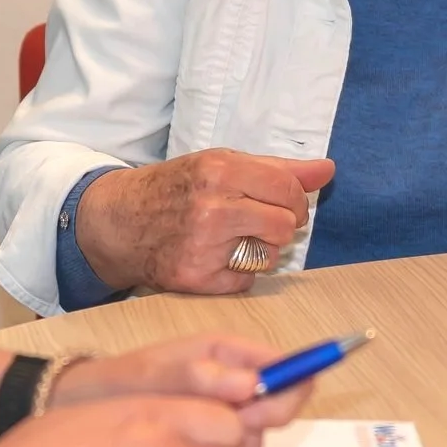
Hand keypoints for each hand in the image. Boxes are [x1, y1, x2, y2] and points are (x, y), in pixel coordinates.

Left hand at [47, 332, 314, 438]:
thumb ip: (196, 377)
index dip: (291, 380)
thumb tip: (252, 383)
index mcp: (223, 356)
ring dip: (232, 446)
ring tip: (188, 439)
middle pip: (277, 408)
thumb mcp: (148, 376)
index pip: (279, 364)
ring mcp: (221, 424)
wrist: (78, 422)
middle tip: (229, 424)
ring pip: (255, 441)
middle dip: (259, 419)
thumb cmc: (112, 388)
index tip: (281, 397)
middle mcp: (229, 390)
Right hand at [74, 150, 334, 295]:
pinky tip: (216, 258)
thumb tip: (327, 170)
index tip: (285, 205)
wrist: (119, 221)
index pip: (288, 189)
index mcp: (220, 170)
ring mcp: (202, 244)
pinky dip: (237, 274)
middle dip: (280, 227)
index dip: (296, 201)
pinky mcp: (195, 277)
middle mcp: (212, 206)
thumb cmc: (175, 189)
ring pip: (269, 256)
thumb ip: (278, 168)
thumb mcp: (221, 165)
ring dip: (260, 251)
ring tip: (233, 240)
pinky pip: (245, 282)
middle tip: (258, 223)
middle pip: (285, 225)